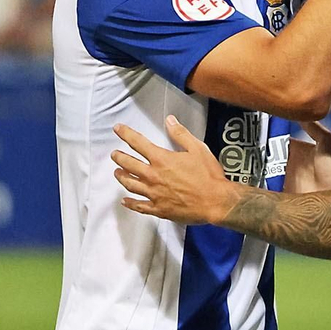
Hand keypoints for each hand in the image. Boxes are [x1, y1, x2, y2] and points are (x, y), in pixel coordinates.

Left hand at [112, 116, 240, 225]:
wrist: (215, 201)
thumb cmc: (208, 175)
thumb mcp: (198, 149)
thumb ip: (181, 134)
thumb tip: (170, 121)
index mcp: (162, 159)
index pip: (138, 143)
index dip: (126, 134)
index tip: (118, 129)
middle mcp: (153, 176)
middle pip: (129, 164)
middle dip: (119, 157)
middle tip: (114, 154)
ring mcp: (154, 194)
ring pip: (130, 184)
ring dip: (121, 177)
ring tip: (117, 172)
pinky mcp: (158, 208)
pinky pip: (139, 206)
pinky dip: (130, 203)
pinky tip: (125, 201)